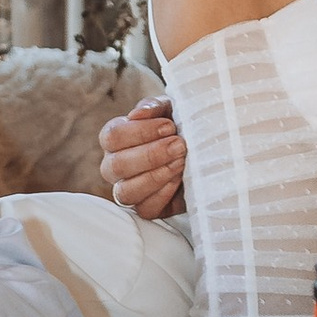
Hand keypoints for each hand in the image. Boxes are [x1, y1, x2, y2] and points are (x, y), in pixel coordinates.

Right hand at [100, 96, 187, 221]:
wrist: (204, 150)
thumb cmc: (179, 126)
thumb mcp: (170, 110)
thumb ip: (153, 107)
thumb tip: (137, 114)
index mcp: (115, 138)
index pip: (112, 136)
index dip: (140, 132)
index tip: (169, 127)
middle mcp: (115, 166)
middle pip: (116, 166)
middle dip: (151, 155)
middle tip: (180, 145)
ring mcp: (127, 189)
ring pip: (126, 192)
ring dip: (156, 176)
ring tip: (180, 162)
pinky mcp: (146, 208)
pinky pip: (146, 209)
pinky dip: (164, 194)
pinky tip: (179, 179)